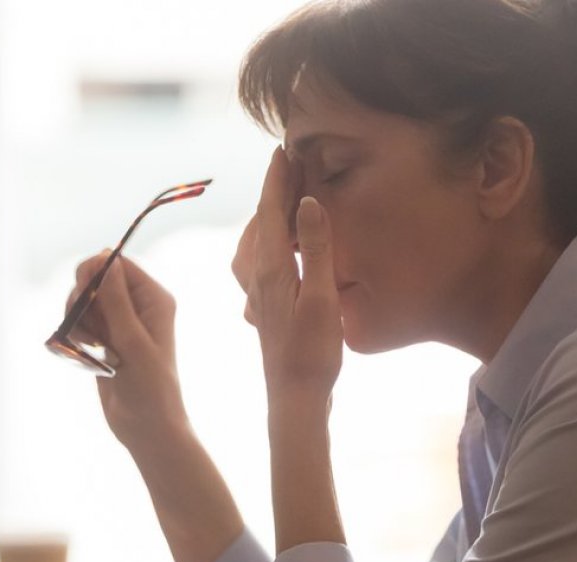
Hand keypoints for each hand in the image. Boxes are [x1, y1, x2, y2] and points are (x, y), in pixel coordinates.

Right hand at [65, 252, 188, 449]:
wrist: (146, 428)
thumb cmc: (150, 389)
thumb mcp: (133, 342)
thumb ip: (117, 301)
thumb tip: (105, 259)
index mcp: (154, 299)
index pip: (118, 264)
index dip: (95, 271)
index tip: (83, 293)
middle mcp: (137, 306)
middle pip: (95, 279)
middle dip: (82, 298)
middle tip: (85, 325)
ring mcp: (119, 323)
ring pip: (83, 302)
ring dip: (78, 320)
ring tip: (90, 347)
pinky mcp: (104, 340)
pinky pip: (79, 323)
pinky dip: (75, 335)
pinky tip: (85, 354)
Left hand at [232, 147, 342, 403]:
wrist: (294, 397)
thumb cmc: (312, 354)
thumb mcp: (321, 298)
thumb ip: (316, 248)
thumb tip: (307, 201)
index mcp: (270, 268)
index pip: (271, 211)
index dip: (277, 178)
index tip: (283, 149)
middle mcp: (257, 277)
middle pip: (261, 222)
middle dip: (274, 191)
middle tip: (290, 165)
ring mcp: (258, 293)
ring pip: (255, 242)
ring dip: (269, 216)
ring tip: (285, 198)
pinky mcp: (263, 307)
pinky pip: (258, 261)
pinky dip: (267, 241)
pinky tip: (278, 248)